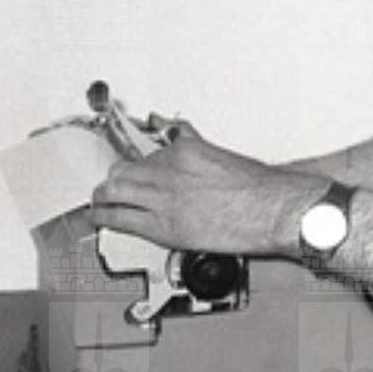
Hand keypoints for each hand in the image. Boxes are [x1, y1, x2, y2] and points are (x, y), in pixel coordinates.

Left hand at [89, 126, 325, 258]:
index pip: (148, 146)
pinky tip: (99, 219)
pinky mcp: (163, 226)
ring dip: (104, 197)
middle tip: (111, 183)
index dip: (137, 156)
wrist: (273, 210)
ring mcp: (162, 198)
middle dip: (115, 177)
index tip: (133, 158)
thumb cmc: (262, 188)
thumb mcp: (227, 157)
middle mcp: (168, 170)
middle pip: (122, 169)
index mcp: (185, 150)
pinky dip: (105, 218)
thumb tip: (189, 145)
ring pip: (113, 193)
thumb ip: (200, 151)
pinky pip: (120, 220)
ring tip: (99, 202)